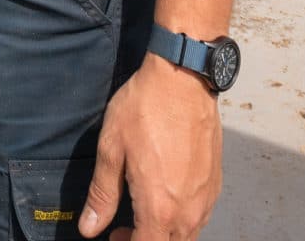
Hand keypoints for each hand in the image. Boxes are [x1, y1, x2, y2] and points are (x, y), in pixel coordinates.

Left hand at [81, 55, 220, 237]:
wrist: (182, 79)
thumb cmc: (146, 108)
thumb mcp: (111, 149)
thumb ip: (102, 195)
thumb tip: (89, 227)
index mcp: (159, 207)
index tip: (114, 236)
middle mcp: (187, 210)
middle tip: (123, 227)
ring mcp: (205, 198)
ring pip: (187, 235)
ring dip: (166, 233)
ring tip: (144, 212)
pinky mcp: (215, 183)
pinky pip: (200, 216)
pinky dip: (182, 218)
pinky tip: (166, 196)